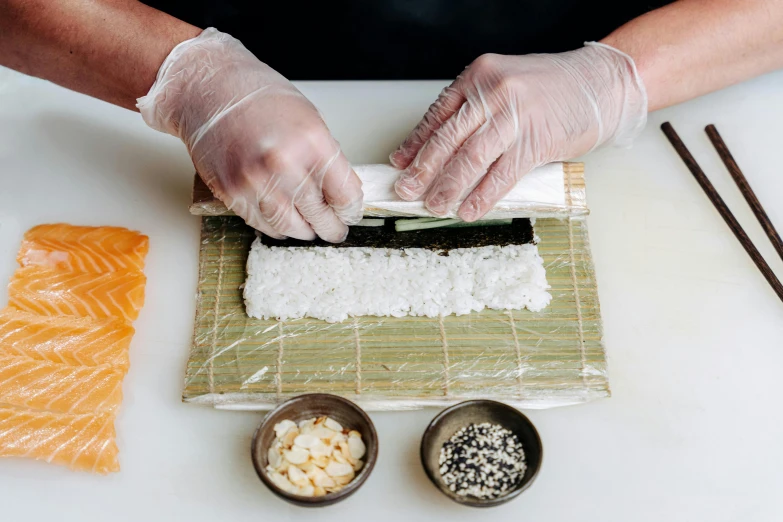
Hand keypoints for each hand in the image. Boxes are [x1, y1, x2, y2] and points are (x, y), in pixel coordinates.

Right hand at [137, 29, 361, 241]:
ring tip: (309, 228)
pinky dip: (275, 226)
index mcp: (313, 143)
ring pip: (290, 226)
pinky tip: (282, 219)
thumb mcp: (310, 119)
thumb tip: (340, 192)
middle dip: (330, 227)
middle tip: (334, 231)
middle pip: (320, 216)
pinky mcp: (231, 192)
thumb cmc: (259, 97)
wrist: (208, 87)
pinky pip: (261, 223)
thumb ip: (326, 158)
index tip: (349, 215)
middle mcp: (285, 164)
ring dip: (303, 231)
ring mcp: (255, 181)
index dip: (350, 211)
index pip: (345, 196)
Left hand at [390, 43, 646, 220]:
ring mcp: (515, 116)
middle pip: (448, 138)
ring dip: (448, 187)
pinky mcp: (536, 140)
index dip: (416, 143)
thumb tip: (436, 146)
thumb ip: (473, 111)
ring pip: (470, 158)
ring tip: (434, 205)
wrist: (600, 83)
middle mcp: (494, 92)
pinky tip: (469, 210)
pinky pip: (502, 174)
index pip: (438, 114)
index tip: (400, 164)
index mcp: (480, 75)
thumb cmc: (551, 89)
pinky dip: (482, 196)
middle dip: (423, 169)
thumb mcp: (504, 86)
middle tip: (407, 191)